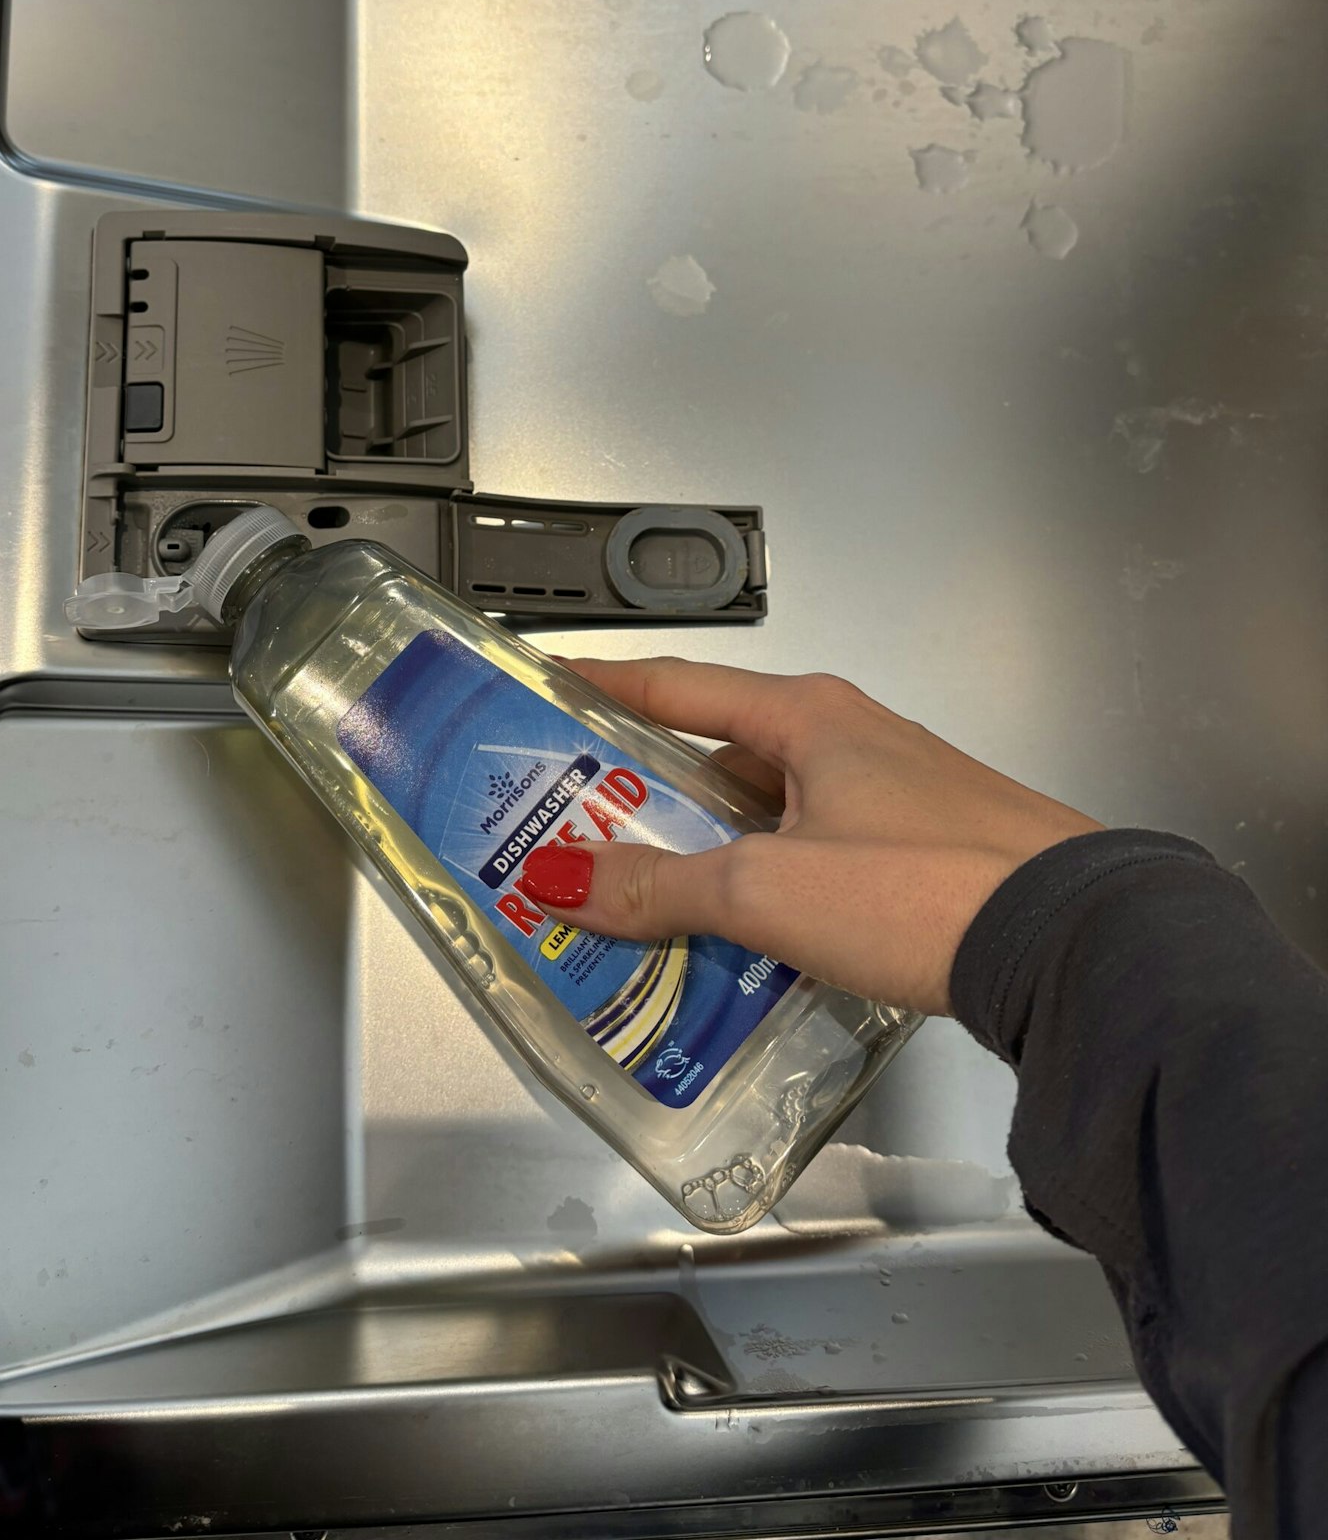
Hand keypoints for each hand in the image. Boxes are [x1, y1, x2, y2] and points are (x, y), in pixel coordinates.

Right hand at [518, 658, 1099, 1015]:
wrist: (1077, 945)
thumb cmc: (930, 888)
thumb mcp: (768, 888)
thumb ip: (662, 884)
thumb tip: (566, 877)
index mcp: (809, 717)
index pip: (679, 685)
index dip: (608, 686)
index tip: (551, 686)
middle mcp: (851, 741)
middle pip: (722, 752)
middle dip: (647, 794)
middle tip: (576, 833)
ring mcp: (892, 796)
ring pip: (769, 812)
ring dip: (709, 850)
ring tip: (645, 902)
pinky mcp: (922, 852)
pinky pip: (814, 854)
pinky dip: (767, 884)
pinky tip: (744, 939)